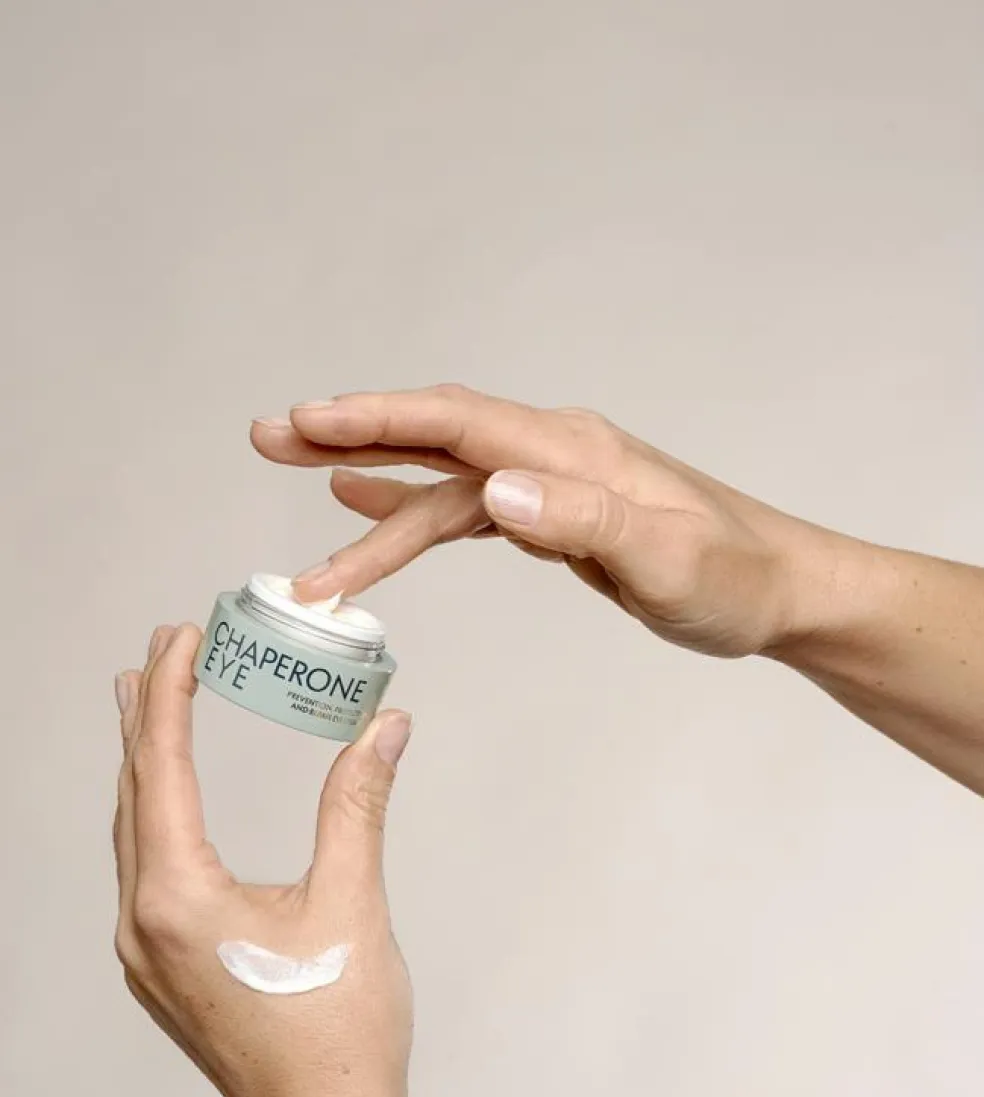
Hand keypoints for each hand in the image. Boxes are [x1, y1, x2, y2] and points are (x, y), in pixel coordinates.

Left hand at [113, 624, 414, 1096]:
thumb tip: (386, 725)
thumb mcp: (353, 905)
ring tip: (152, 711)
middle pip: (134, 797)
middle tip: (162, 652)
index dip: (172, 693)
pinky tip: (170, 808)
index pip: (161, 769)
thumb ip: (358, 805)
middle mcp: (142, 925)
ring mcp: (146, 956)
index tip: (183, 634)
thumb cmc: (342, 1033)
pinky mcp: (165, 975)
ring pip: (134, 838)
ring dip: (146, 769)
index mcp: (176, 899)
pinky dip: (154, 820)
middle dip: (148, 719)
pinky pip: (144, 875)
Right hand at [251, 384, 853, 658]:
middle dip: (349, 433)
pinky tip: (369, 505)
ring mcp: (551, 482)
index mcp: (573, 453)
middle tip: (268, 436)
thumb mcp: (671, 563)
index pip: (458, 423)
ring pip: (441, 476)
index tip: (305, 423)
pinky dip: (412, 506)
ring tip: (294, 472)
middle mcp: (553, 453)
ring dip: (369, 479)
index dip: (377, 421)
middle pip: (434, 432)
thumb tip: (498, 496)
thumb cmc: (736, 580)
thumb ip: (586, 526)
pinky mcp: (553, 517)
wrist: (780, 591)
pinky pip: (465, 505)